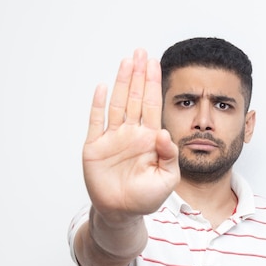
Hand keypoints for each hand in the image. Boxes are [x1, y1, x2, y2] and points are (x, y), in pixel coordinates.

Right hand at [82, 49, 179, 224]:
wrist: (122, 213)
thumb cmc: (146, 198)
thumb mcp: (167, 179)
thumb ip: (170, 156)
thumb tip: (164, 133)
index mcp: (150, 139)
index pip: (153, 106)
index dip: (153, 84)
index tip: (154, 63)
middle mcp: (131, 134)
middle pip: (136, 98)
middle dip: (139, 75)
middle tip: (140, 52)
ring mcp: (113, 138)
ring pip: (118, 104)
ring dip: (122, 83)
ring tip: (126, 61)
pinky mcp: (95, 147)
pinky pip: (96, 122)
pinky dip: (98, 105)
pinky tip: (102, 87)